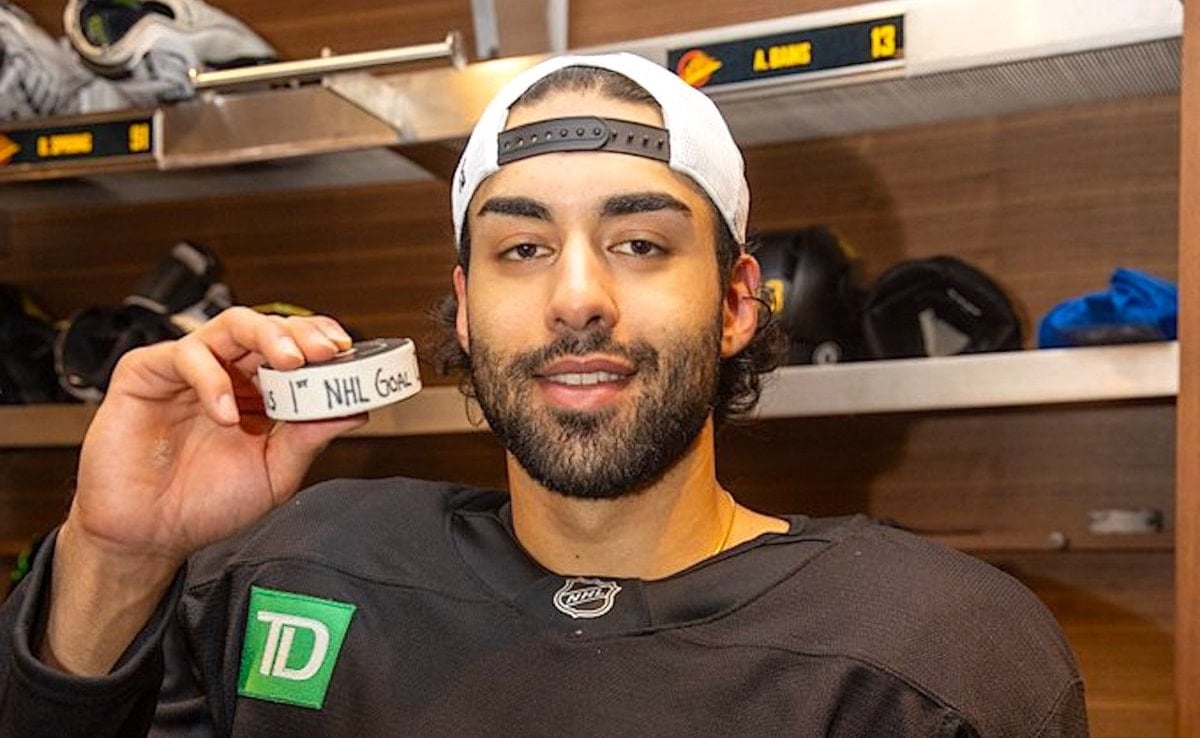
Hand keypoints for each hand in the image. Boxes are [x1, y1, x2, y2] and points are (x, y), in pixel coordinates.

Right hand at [44, 307, 364, 673]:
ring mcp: (186, 369)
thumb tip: (356, 409)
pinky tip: (227, 413)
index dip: (318, 340)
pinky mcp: (145, 373)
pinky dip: (212, 378)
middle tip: (323, 350)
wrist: (148, 535)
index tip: (346, 349)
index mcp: (258, 390)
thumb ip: (309, 438)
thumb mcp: (273, 473)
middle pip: (267, 328)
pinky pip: (184, 356)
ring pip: (229, 326)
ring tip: (291, 363)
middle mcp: (226, 372)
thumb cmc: (205, 503)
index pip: (293, 347)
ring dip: (266, 337)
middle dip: (300, 333)